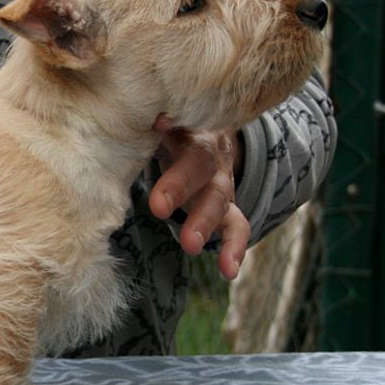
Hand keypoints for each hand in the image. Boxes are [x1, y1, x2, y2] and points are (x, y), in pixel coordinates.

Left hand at [148, 116, 249, 279]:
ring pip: (218, 198)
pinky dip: (234, 247)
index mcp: (188, 125)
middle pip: (199, 164)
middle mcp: (209, 151)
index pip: (182, 123)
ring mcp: (221, 180)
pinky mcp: (227, 204)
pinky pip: (236, 225)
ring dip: (204, 222)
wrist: (206, 134)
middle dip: (180, 186)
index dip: (173, 124)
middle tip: (159, 207)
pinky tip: (229, 270)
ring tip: (191, 246)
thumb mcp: (158, 118)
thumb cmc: (168, 129)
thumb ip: (148, 117)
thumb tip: (150, 114)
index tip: (159, 124)